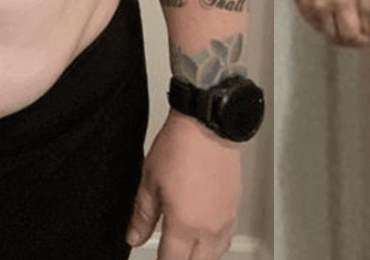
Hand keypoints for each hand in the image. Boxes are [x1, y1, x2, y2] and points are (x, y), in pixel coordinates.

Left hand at [126, 110, 240, 259]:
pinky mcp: (235, 205)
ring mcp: (225, 218)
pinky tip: (207, 235)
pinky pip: (227, 237)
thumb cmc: (182, 145)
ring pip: (215, 255)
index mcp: (184, 226)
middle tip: (169, 254)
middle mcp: (208, 228)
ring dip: (200, 257)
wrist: (209, 122)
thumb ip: (142, 215)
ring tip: (187, 251)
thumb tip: (134, 236)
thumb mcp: (150, 181)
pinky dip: (215, 243)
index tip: (155, 257)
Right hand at [294, 0, 369, 46]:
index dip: (360, 41)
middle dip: (347, 41)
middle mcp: (323, 5)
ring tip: (342, 23)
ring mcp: (308, 3)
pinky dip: (320, 21)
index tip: (365, 39)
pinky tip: (328, 13)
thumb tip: (366, 25)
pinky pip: (310, 20)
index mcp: (342, 0)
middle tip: (355, 36)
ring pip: (321, 31)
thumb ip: (366, 5)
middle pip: (334, 38)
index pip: (350, 35)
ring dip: (333, 31)